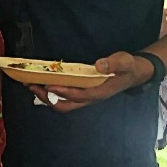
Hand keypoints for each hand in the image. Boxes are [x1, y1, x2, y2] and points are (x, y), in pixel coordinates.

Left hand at [29, 51, 153, 112]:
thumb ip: (114, 63)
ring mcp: (85, 97)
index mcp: (100, 92)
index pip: (78, 96)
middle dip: (47, 98)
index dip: (62, 92)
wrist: (134, 73)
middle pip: (65, 105)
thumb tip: (99, 65)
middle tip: (32, 86)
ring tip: (31, 86)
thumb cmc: (128, 67)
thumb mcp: (125, 61)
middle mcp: (90, 98)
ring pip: (62, 104)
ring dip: (46, 97)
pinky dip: (51, 93)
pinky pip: (64, 98)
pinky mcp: (82, 94)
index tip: (48, 85)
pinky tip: (42, 84)